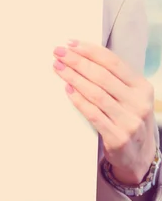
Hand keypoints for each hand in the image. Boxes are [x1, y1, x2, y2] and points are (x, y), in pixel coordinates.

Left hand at [52, 40, 155, 184]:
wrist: (141, 156)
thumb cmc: (129, 118)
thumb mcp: (131, 96)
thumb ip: (114, 78)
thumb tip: (82, 55)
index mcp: (142, 87)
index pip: (113, 62)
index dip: (90, 51)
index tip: (71, 44)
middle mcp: (138, 103)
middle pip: (102, 75)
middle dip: (77, 61)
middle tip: (59, 52)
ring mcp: (129, 121)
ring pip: (96, 93)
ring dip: (73, 78)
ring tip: (58, 68)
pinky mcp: (118, 137)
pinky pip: (93, 114)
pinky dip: (78, 100)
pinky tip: (67, 89)